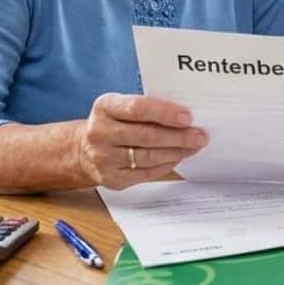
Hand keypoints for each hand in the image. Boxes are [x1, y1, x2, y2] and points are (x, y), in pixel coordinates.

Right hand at [76, 93, 207, 189]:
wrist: (83, 149)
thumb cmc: (112, 122)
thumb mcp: (120, 106)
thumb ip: (146, 108)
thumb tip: (184, 116)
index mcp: (104, 107)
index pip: (138, 109)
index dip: (165, 113)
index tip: (188, 117)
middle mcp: (100, 132)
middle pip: (147, 136)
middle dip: (179, 136)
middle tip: (200, 135)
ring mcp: (103, 158)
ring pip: (149, 157)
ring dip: (176, 152)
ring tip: (193, 146)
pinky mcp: (111, 179)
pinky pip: (145, 173)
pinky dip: (166, 165)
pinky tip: (177, 157)